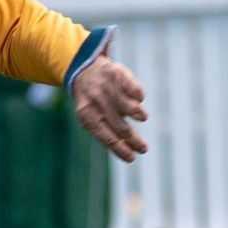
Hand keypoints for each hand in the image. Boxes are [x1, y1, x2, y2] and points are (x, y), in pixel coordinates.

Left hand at [70, 43, 148, 161]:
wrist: (83, 70)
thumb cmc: (91, 102)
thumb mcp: (90, 118)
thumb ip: (105, 133)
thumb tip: (126, 151)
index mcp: (88, 117)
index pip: (107, 138)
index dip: (121, 150)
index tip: (132, 158)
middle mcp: (97, 103)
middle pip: (120, 127)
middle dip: (134, 140)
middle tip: (144, 149)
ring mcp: (108, 88)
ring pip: (129, 107)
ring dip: (138, 115)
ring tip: (142, 118)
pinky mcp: (118, 74)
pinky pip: (134, 89)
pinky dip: (138, 97)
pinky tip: (138, 100)